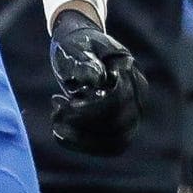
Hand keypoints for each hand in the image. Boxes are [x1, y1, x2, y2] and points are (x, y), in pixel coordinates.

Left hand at [48, 6, 144, 155]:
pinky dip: (82, 145)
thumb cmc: (78, 45)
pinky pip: (107, 147)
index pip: (121, 101)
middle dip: (82, 122)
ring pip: (115, 142)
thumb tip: (98, 79)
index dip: (91, 108)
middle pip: (119, 125)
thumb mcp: (77, 48)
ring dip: (82, 138)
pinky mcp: (119, 128)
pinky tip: (58, 134)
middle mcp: (137, 98)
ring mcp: (131, 115)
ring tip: (55, 119)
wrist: (81, 49)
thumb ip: (86, 61)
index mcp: (131, 74)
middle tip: (55, 107)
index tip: (61, 100)